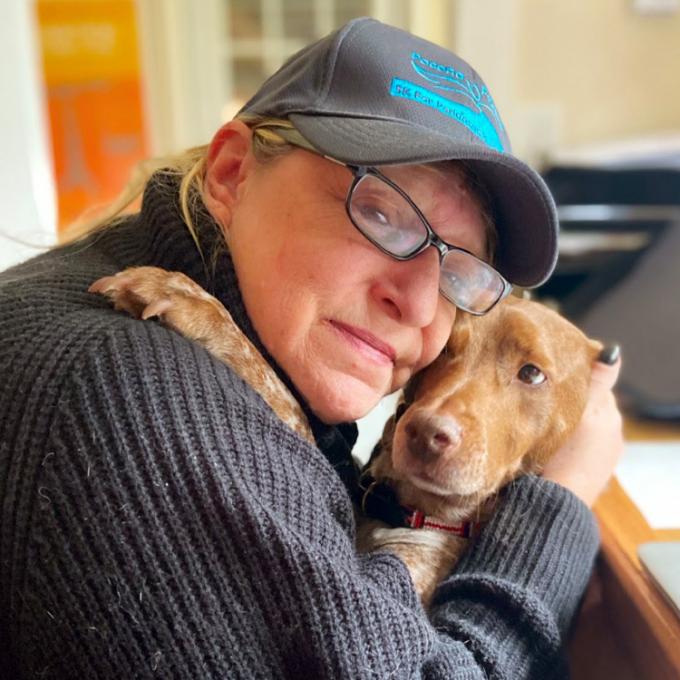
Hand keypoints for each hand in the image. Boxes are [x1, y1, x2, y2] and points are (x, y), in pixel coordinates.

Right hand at [542, 353, 623, 506]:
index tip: (556, 375)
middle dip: (573, 401)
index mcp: (610, 418)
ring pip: (584, 429)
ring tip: (547, 421)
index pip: (597, 386)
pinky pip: (579, 449)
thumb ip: (597, 382)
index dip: (577, 378)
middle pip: (591, 408)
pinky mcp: (589, 475)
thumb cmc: (564, 456)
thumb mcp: (582, 412)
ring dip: (570, 423)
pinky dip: (568, 444)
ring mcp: (602, 459)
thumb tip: (612, 352)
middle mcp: (612, 438)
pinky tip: (552, 446)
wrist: (554, 502)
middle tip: (546, 396)